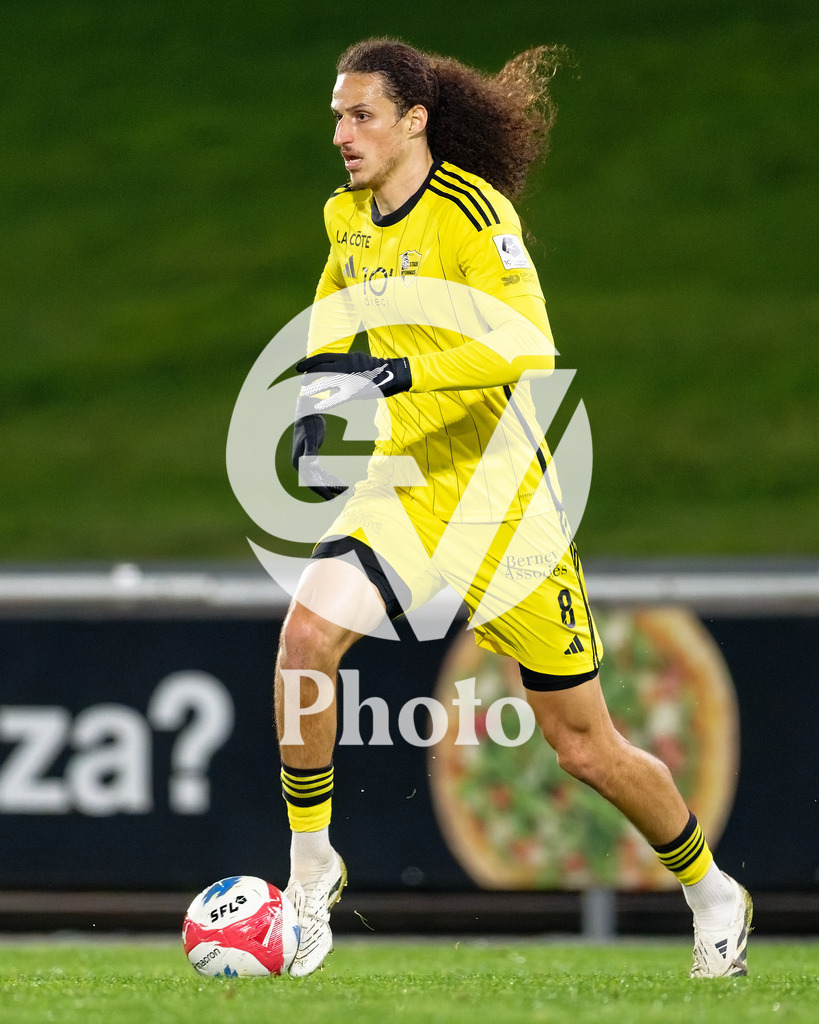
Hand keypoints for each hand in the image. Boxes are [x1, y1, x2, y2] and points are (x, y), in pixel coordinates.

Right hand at [291, 410, 347, 500]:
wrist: (308, 413)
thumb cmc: (309, 425)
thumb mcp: (311, 438)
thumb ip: (310, 452)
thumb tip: (309, 465)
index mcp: (299, 462)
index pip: (310, 481)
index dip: (321, 490)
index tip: (331, 498)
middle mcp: (301, 464)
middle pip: (315, 482)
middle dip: (328, 490)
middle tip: (342, 496)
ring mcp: (307, 462)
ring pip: (319, 478)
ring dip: (331, 484)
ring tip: (344, 490)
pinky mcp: (313, 458)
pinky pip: (321, 472)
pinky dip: (330, 477)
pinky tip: (339, 481)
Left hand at [296, 351, 411, 409]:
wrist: (390, 374)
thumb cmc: (373, 368)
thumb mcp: (356, 359)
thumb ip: (343, 362)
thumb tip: (327, 366)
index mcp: (346, 357)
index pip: (322, 358)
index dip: (308, 363)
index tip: (299, 368)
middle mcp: (345, 367)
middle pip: (321, 370)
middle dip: (309, 376)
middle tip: (302, 382)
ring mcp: (349, 380)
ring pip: (326, 383)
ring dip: (314, 388)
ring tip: (305, 392)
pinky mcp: (354, 392)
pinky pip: (337, 399)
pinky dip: (327, 403)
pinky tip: (318, 406)